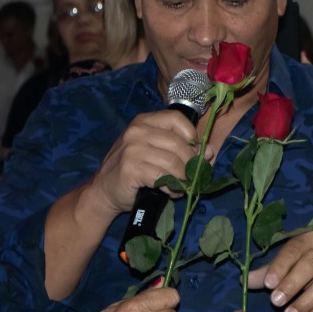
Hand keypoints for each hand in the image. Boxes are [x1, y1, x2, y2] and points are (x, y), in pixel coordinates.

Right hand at [88, 110, 205, 213]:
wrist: (103, 191)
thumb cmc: (133, 170)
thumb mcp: (157, 153)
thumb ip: (182, 149)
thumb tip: (209, 151)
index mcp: (145, 120)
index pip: (178, 119)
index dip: (192, 138)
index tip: (195, 154)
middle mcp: (137, 130)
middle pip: (178, 144)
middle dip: (190, 163)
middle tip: (192, 177)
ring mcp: (132, 148)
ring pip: (172, 162)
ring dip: (182, 178)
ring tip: (181, 187)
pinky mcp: (131, 168)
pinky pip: (162, 177)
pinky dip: (171, 187)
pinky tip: (170, 192)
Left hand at [250, 231, 312, 311]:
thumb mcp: (291, 267)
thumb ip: (269, 273)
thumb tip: (245, 281)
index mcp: (308, 239)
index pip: (293, 250)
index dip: (280, 266)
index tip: (268, 284)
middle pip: (310, 264)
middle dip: (292, 284)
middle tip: (276, 302)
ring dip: (306, 301)